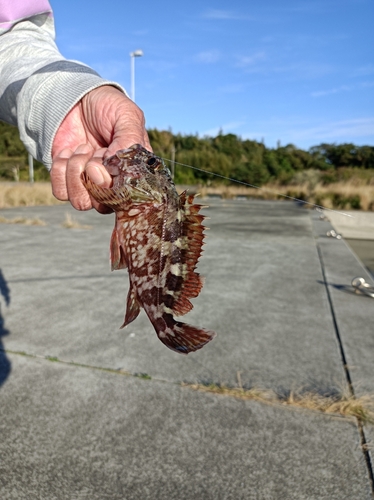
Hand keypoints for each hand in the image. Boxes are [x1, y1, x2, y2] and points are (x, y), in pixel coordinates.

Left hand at [51, 85, 151, 212]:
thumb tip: (115, 165)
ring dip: (77, 174)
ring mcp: (89, 184)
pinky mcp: (66, 180)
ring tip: (82, 149)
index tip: (105, 156)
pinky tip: (68, 152)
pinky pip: (61, 192)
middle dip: (94, 179)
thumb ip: (129, 140)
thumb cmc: (108, 106)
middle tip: (94, 151)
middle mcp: (112, 184)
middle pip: (103, 207)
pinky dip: (60, 171)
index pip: (128, 198)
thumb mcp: (127, 116)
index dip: (114, 184)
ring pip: (81, 203)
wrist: (76, 97)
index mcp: (133, 174)